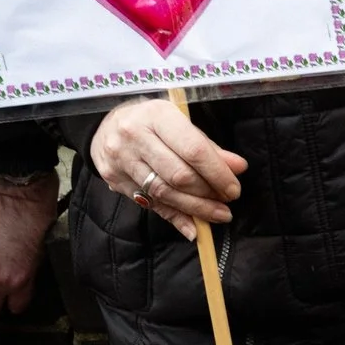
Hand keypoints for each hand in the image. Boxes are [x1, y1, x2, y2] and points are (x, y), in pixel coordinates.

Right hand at [90, 98, 247, 243]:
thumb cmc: (152, 122)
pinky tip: (193, 228)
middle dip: (208, 193)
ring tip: (218, 215)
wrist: (105, 127)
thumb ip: (207, 146)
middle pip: (178, 175)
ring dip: (195, 209)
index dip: (217, 173)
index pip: (193, 150)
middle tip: (227, 202)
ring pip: (164, 193)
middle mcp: (135, 136)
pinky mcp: (115, 180)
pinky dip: (175, 218)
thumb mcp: (179, 123)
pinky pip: (150, 204)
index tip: (233, 189)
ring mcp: (122, 160)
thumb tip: (238, 167)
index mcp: (157, 115)